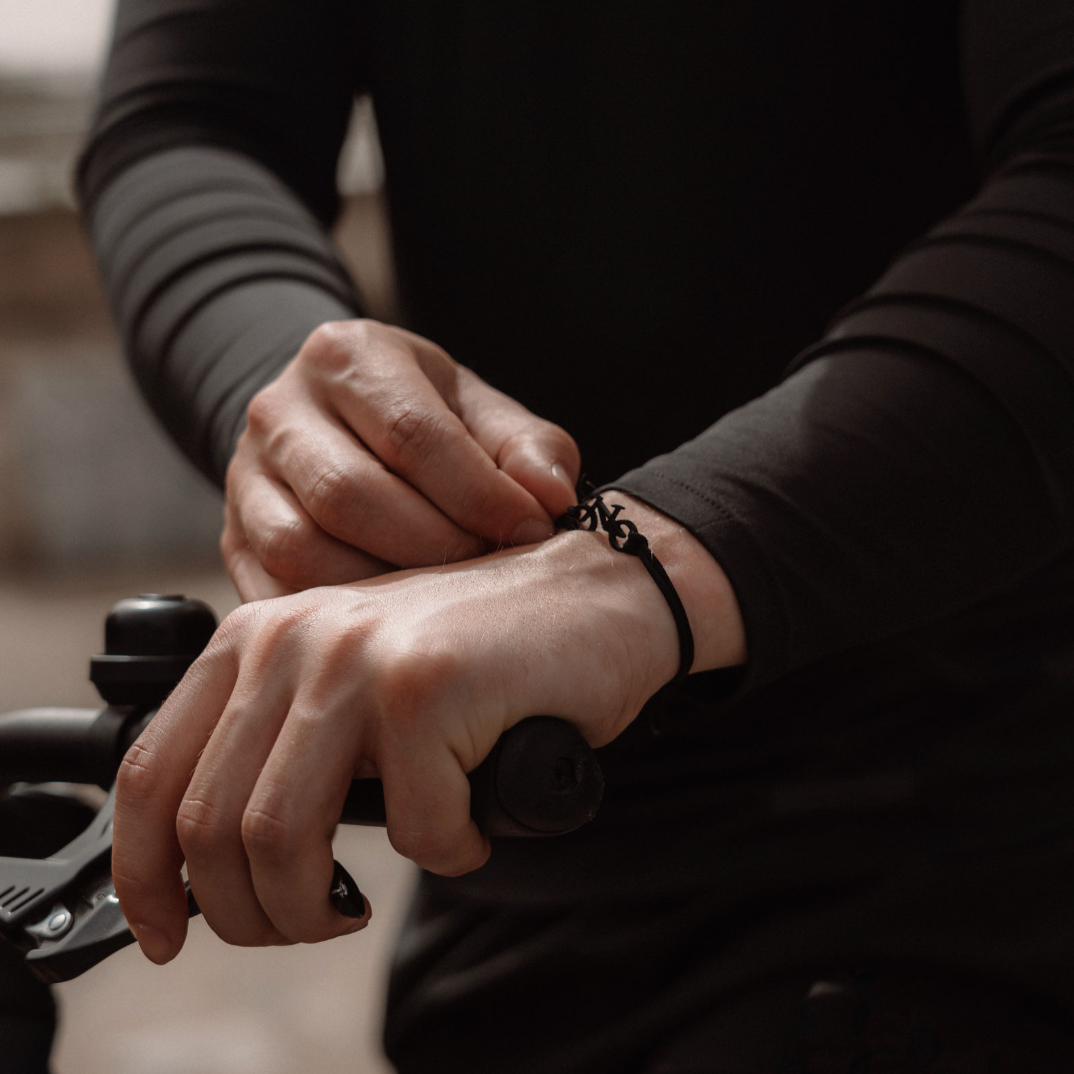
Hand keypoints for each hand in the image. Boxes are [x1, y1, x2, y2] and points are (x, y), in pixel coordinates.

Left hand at [112, 495, 744, 963]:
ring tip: (361, 904)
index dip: (142, 874)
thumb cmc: (478, 657)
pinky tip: (471, 824)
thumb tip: (210, 863)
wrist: (594, 597)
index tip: (167, 934)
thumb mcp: (351, 684)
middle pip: (213, 828)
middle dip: (251, 913)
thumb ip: (279, 744)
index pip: (153, 771)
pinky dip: (448, 853)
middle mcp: (292, 638)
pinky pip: (415, 832)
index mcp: (256, 637)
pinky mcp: (426, 688)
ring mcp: (358, 659)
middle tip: (308, 924)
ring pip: (283, 843)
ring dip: (319, 908)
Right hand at [222, 319, 579, 600]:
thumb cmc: (420, 417)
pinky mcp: (233, 539)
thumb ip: (525, 446)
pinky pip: (274, 593)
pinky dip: (337, 618)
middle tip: (487, 572)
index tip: (531, 531)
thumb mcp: (477, 410)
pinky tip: (391, 619)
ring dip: (383, 589)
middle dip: (434, 546)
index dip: (480, 494)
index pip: (413, 433)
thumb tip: (552, 497)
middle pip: (349, 494)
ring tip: (441, 598)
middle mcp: (281, 410)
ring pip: (301, 549)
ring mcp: (245, 477)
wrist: (335, 420)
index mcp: (348, 357)